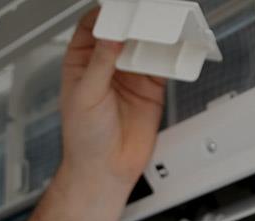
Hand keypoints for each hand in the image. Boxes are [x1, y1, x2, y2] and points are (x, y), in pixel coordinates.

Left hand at [59, 7, 167, 189]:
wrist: (106, 170)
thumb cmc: (83, 139)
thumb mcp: (85, 96)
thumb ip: (100, 63)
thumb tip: (110, 35)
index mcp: (81, 62)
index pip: (93, 26)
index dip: (106, 14)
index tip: (119, 9)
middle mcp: (106, 64)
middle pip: (123, 31)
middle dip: (134, 20)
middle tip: (145, 14)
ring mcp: (130, 75)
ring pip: (145, 44)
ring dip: (154, 35)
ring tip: (162, 27)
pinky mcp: (151, 87)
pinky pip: (164, 64)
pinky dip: (171, 55)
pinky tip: (173, 48)